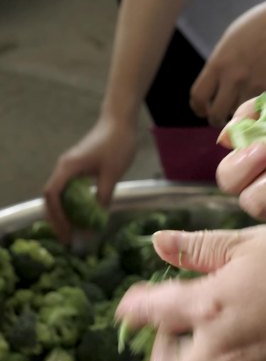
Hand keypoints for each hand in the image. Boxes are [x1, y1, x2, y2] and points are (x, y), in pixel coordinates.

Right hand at [43, 116, 136, 241]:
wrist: (120, 121)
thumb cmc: (117, 145)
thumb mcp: (112, 175)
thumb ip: (103, 198)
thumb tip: (97, 222)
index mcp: (68, 168)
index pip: (52, 196)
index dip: (58, 217)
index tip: (68, 233)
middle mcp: (63, 168)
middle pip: (51, 198)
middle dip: (57, 219)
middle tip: (68, 239)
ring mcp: (69, 167)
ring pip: (58, 194)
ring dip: (63, 212)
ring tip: (73, 231)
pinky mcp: (78, 166)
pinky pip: (68, 189)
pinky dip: (71, 203)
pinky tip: (81, 215)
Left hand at [116, 226, 265, 360]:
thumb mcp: (252, 242)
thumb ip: (200, 247)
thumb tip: (158, 242)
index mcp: (210, 306)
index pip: (152, 313)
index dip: (135, 308)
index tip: (130, 306)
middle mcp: (219, 349)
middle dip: (160, 351)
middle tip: (176, 328)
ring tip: (210, 338)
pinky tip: (244, 346)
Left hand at [189, 0, 265, 125]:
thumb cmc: (257, 28)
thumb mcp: (228, 44)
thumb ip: (220, 66)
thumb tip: (216, 87)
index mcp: (218, 64)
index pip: (198, 96)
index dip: (199, 108)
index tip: (203, 111)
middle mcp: (233, 78)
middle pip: (216, 113)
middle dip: (217, 119)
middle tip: (222, 119)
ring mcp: (253, 86)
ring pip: (240, 114)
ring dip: (240, 115)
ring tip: (244, 109)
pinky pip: (261, 108)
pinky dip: (260, 109)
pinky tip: (262, 103)